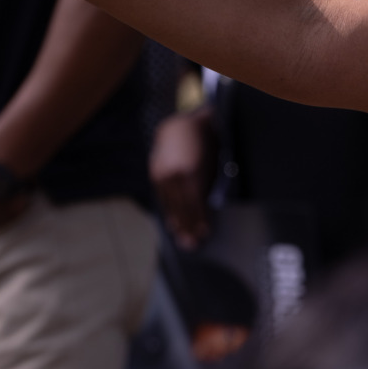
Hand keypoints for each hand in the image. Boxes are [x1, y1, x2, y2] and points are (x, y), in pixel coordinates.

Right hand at [150, 111, 216, 248]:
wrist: (180, 123)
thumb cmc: (205, 142)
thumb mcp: (213, 161)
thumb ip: (210, 184)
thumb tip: (209, 209)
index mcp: (191, 170)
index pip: (196, 202)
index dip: (200, 219)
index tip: (205, 233)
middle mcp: (173, 173)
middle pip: (182, 206)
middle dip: (188, 227)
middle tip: (192, 245)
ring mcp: (161, 173)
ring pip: (170, 204)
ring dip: (177, 223)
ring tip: (182, 239)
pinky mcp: (154, 174)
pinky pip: (163, 198)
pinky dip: (169, 211)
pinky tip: (173, 223)